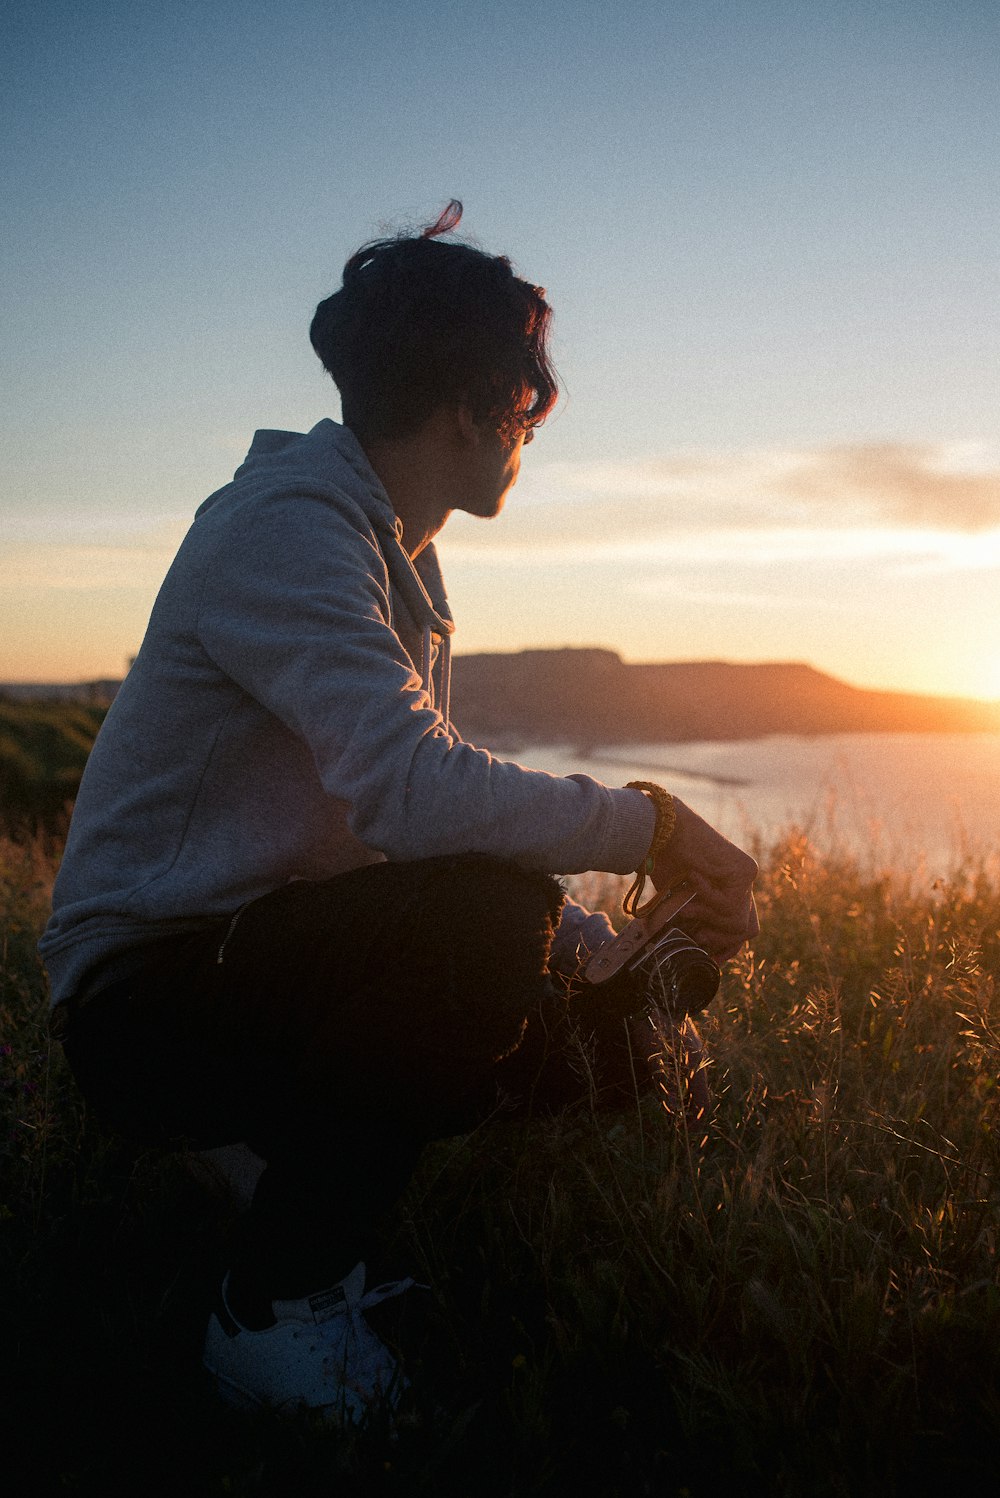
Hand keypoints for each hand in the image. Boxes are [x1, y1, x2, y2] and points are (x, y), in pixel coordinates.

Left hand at [631, 1011, 711, 1125]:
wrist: (650, 995)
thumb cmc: (652, 1025)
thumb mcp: (655, 1056)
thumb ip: (665, 1083)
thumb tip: (673, 1110)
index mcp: (696, 1062)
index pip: (703, 1099)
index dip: (698, 1119)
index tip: (689, 1133)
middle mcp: (696, 1059)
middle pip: (699, 1093)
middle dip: (691, 1112)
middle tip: (680, 1127)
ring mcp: (690, 1054)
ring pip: (692, 1084)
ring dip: (685, 1101)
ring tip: (676, 1115)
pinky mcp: (681, 1049)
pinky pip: (685, 1074)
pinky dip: (681, 1088)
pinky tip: (673, 1093)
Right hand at [650, 796, 758, 962]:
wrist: (664, 829)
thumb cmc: (665, 863)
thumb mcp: (678, 903)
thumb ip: (692, 923)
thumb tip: (695, 953)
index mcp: (729, 890)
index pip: (740, 929)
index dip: (726, 948)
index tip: (709, 960)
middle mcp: (743, 884)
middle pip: (748, 930)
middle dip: (723, 942)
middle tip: (698, 938)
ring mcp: (748, 877)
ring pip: (739, 923)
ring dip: (707, 919)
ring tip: (686, 904)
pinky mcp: (747, 871)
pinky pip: (731, 906)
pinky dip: (707, 900)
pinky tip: (693, 879)